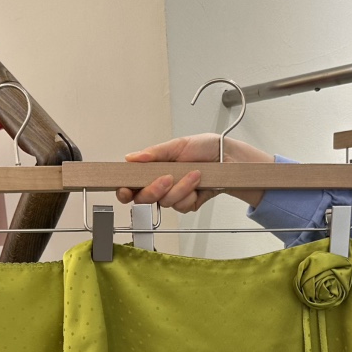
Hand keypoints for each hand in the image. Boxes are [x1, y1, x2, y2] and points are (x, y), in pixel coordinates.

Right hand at [117, 133, 272, 212]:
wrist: (226, 158)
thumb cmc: (203, 148)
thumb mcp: (177, 145)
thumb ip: (153, 154)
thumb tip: (131, 158)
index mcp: (152, 170)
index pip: (131, 186)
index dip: (125, 191)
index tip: (126, 190)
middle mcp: (160, 185)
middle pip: (144, 199)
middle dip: (155, 189)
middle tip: (167, 177)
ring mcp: (173, 196)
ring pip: (166, 202)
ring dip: (181, 187)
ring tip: (194, 173)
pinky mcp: (187, 204)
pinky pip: (181, 206)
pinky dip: (190, 194)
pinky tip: (198, 183)